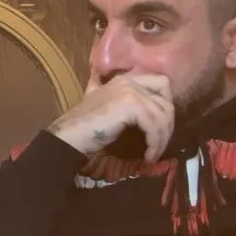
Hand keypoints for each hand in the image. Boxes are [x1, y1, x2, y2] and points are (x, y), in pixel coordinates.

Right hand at [47, 73, 174, 161]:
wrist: (68, 136)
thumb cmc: (84, 127)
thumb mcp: (102, 106)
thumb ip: (116, 98)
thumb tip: (131, 105)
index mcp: (124, 79)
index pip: (161, 83)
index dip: (165, 104)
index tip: (160, 127)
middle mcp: (129, 80)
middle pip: (166, 98)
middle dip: (167, 123)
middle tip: (159, 143)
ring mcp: (130, 90)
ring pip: (163, 114)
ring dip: (161, 138)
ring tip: (153, 154)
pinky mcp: (131, 105)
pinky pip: (154, 125)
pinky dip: (155, 143)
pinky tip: (148, 156)